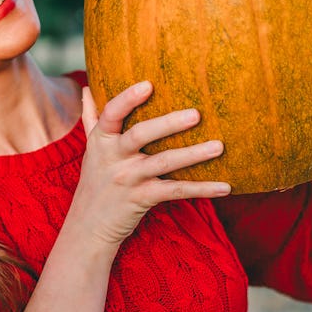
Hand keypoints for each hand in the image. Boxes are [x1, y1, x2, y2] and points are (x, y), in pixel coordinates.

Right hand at [68, 82, 229, 251]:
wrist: (88, 226)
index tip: (148, 84)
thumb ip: (91, 118)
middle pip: (140, 135)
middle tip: (196, 114)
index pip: (111, 114)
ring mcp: (129, 178)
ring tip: (219, 146)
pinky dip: (201, 189)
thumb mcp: (91, 150)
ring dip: (193, 154)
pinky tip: (225, 186)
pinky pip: (175, 191)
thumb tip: (86, 89)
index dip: (128, 98)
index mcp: (101, 140)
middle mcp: (113, 157)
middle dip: (168, 124)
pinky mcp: (143, 199)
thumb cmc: (95, 182)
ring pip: (163, 163)